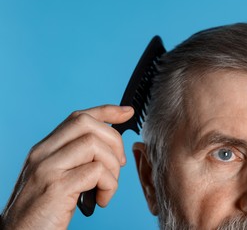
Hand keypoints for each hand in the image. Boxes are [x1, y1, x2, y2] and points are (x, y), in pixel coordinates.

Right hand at [0, 105, 133, 229]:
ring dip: (112, 167)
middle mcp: (42, 153)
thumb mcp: (56, 178)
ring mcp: (47, 168)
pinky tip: (102, 200)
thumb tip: (108, 147)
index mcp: (44, 149)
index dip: (106, 111)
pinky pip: (96, 172)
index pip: (78, 117)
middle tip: (119, 165)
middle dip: (114, 141)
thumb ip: (75, 159)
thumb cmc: (42, 212)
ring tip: (107, 187)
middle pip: (87, 123)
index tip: (127, 112)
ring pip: (93, 144)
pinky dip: (109, 185)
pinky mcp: (56, 188)